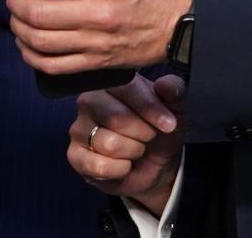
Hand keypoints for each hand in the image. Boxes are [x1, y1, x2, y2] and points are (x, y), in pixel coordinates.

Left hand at [0, 0, 192, 72]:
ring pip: (42, 42)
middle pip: (38, 12)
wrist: (187, 24)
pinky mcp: (99, 61)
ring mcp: (96, 42)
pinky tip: (28, 43)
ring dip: (20, 27)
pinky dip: (34, 56)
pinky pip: (57, 66)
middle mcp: (97, 15)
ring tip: (16, 13)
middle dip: (14, 0)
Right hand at [68, 74, 185, 218]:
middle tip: (149, 136)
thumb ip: (173, 90)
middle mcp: (88, 100)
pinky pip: (98, 166)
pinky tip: (124, 165)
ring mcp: (79, 128)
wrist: (155, 164)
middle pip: (115, 117)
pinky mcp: (76, 156)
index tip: (169, 124)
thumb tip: (165, 86)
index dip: (149, 108)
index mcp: (111, 82)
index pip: (125, 88)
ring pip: (109, 144)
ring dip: (133, 151)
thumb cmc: (159, 127)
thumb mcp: (175, 107)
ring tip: (136, 148)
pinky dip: (120, 170)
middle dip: (142, 133)